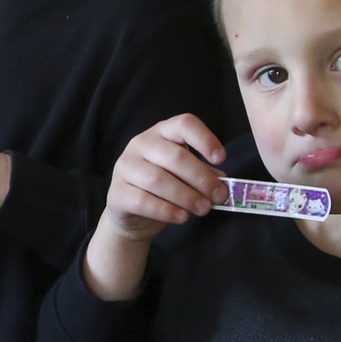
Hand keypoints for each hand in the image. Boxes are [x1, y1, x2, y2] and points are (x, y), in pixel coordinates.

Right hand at [85, 114, 226, 301]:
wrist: (131, 213)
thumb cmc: (164, 187)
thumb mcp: (185, 175)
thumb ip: (204, 174)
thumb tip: (223, 184)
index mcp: (162, 132)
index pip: (184, 124)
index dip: (205, 139)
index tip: (221, 158)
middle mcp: (141, 143)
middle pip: (175, 156)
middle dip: (201, 178)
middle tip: (218, 197)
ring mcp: (125, 166)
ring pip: (158, 180)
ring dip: (186, 196)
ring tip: (203, 209)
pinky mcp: (117, 192)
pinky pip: (143, 201)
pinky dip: (166, 211)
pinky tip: (182, 217)